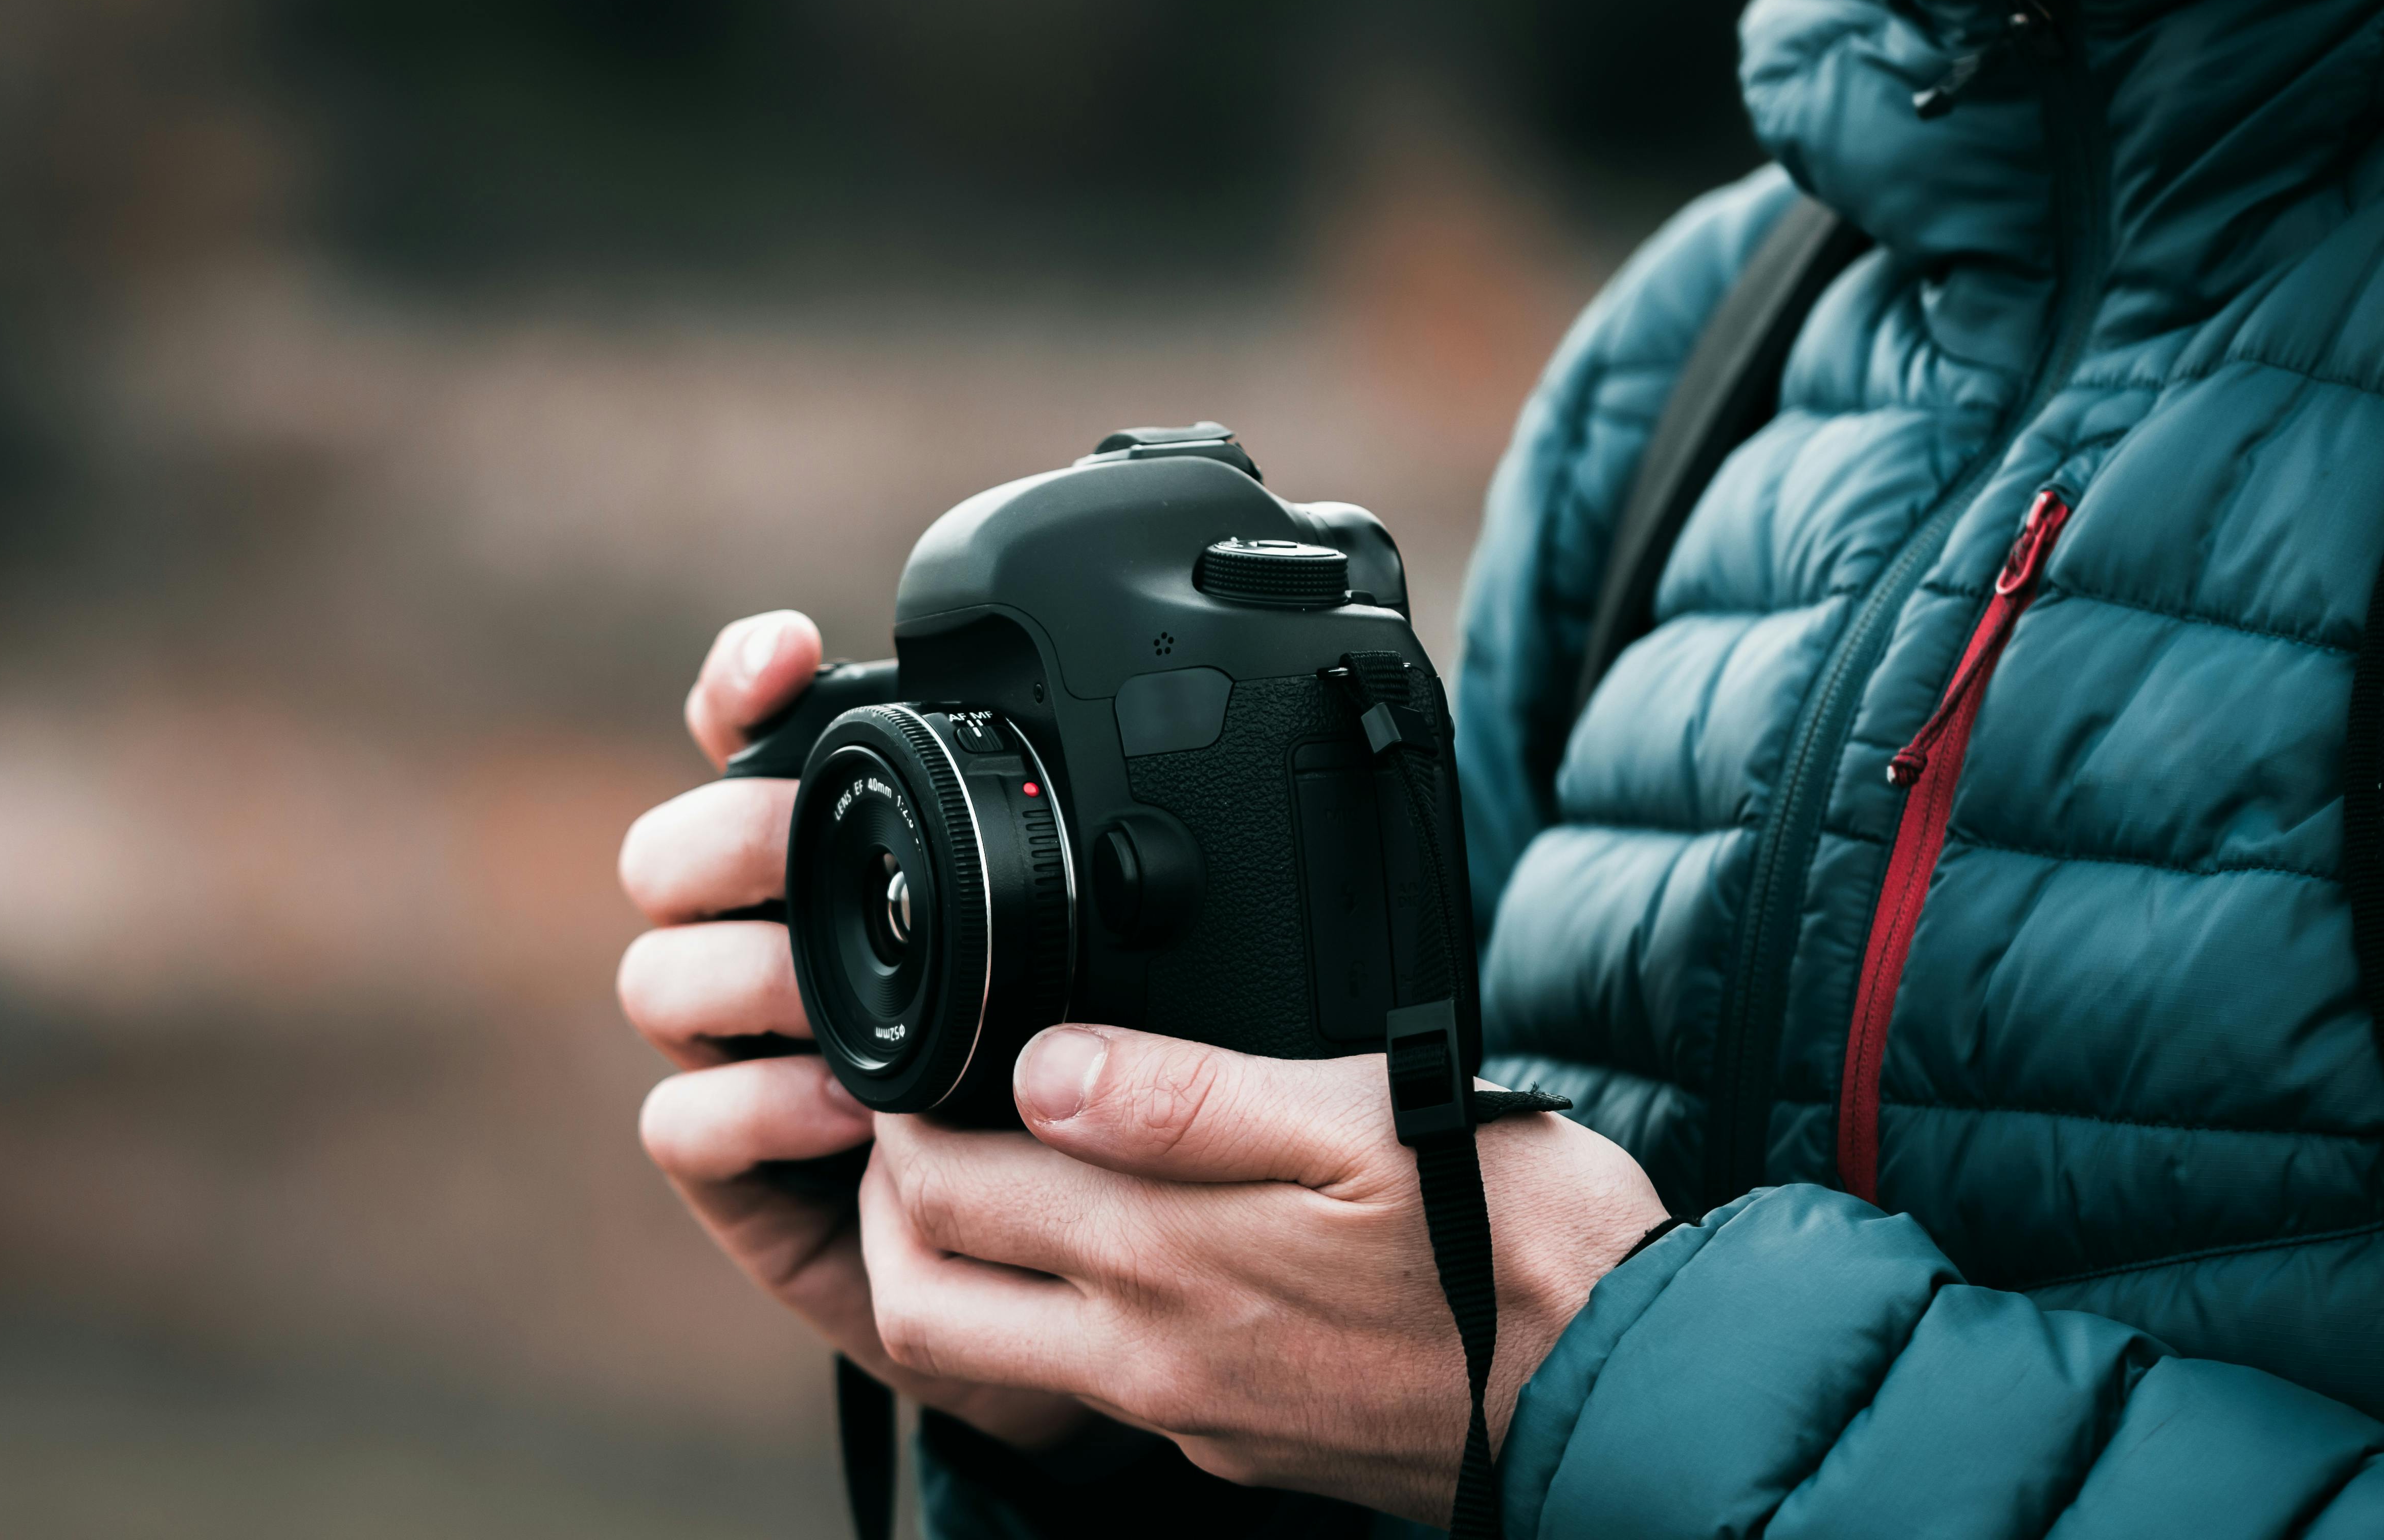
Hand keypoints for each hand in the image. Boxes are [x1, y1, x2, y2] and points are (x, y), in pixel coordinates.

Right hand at [617, 610, 1090, 1449]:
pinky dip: (757, 1107)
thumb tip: (1128, 783)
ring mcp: (730, 1051)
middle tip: (807, 858)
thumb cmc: (1047, 1086)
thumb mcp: (1072, 967)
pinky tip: (847, 1112)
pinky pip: (679, 1118)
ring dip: (749, 984)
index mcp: (830, 863)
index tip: (786, 652)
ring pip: (658, 976)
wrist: (1038, 1258)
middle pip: (667, 854)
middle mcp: (758, 939)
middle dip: (729, 842)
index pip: (747, 742)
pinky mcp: (725, 1162)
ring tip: (846, 1019)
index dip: (746, 683)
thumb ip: (1057, 878)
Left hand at [860, 1024, 1666, 1521]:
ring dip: (949, 1265)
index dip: (897, 1116)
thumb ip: (1185, 1098)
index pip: (944, 1196)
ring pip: (988, 1353)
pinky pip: (1086, 1385)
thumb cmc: (1512, 1237)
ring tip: (987, 1169)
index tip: (913, 1059)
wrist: (1616, 1387)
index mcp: (1165, 1257)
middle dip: (882, 1206)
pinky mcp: (1228, 1440)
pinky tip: (1104, 1238)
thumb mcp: (1363, 1121)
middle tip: (912, 1118)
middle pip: (921, 1301)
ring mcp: (1181, 1412)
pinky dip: (1046, 1312)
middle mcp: (1146, 1355)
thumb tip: (1040, 1069)